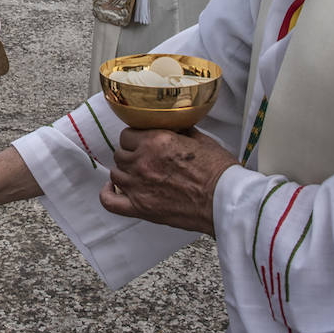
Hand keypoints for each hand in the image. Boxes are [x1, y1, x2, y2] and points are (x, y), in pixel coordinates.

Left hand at [98, 128, 237, 235]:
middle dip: (130, 154)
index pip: (127, 135)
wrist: (225, 201)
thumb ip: (179, 130)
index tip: (142, 142)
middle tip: (143, 159)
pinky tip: (113, 190)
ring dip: (124, 172)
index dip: (135, 138)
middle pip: (120, 153)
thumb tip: (172, 124)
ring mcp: (139, 186)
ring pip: (116, 173)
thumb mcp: (200, 139)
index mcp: (156, 141)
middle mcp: (143, 161)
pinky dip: (108, 195)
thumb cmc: (218, 172)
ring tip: (137, 174)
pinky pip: (110, 201)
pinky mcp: (141, 208)